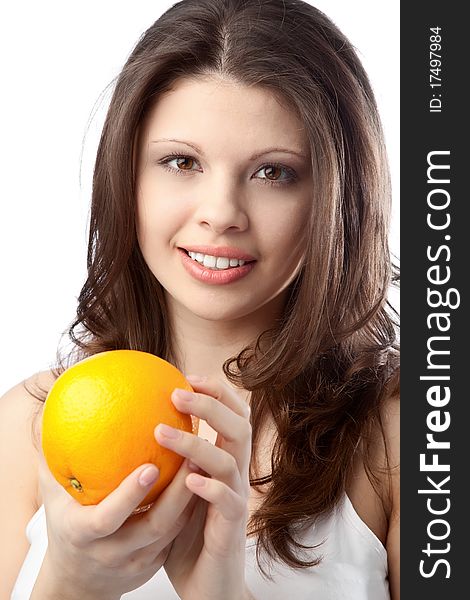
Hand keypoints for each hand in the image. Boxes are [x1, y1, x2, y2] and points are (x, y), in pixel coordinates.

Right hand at [32, 448, 197, 598]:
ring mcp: (136, 562)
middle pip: (152, 526)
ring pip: (172, 532)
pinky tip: (202, 482)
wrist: (76, 582)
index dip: (130, 495)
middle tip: (193, 456)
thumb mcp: (53, 497)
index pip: (108, 518)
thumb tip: (48, 417)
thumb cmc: (65, 526)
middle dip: (177, 494)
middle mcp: (111, 552)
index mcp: (83, 533)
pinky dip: (191, 510)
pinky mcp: (154, 564)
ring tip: (204, 463)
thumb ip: (52, 460)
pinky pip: (177, 537)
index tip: (151, 466)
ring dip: (191, 499)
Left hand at [159, 376, 251, 599]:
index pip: (231, 417)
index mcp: (224, 463)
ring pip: (230, 460)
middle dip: (212, 405)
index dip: (217, 393)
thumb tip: (131, 433)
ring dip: (197, 443)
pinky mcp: (231, 529)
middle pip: (238, 427)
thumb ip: (167, 464)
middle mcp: (234, 476)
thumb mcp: (174, 493)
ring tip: (163, 433)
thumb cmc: (187, 536)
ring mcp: (235, 500)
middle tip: (179, 393)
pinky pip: (228, 502)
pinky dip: (210, 487)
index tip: (188, 376)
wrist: (207, 586)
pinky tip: (190, 480)